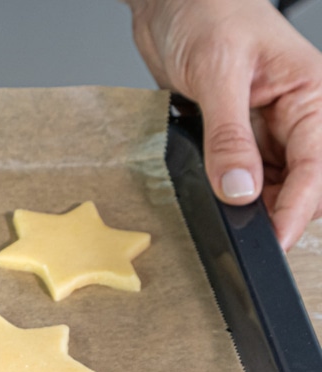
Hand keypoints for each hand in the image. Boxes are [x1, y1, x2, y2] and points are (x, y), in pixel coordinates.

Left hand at [127, 0, 321, 249]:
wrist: (172, 3)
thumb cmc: (208, 13)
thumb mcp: (217, 74)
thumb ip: (229, 136)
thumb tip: (240, 188)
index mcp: (312, 96)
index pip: (317, 166)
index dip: (297, 208)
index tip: (275, 239)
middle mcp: (297, 117)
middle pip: (301, 185)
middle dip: (275, 212)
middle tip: (242, 236)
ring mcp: (267, 130)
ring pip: (271, 188)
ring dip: (249, 204)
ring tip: (222, 211)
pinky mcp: (238, 138)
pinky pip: (242, 177)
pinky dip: (229, 191)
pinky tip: (213, 192)